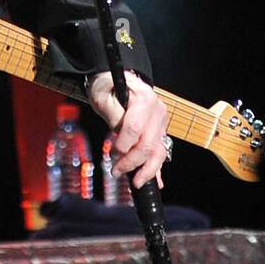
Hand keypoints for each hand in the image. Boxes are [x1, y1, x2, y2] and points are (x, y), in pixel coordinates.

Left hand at [87, 70, 169, 189]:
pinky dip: (156, 168)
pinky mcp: (160, 131)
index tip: (112, 153)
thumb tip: (119, 135)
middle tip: (116, 171)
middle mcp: (157, 110)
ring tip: (135, 182)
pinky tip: (156, 182)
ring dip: (147, 170)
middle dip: (132, 162)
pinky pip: (161, 152)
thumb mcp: (103, 96)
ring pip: (159, 151)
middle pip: (149, 144)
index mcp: (144, 98)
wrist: (120, 81)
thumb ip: (113, 115)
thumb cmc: (108, 87)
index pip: (136, 128)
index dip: (123, 144)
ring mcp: (161, 122)